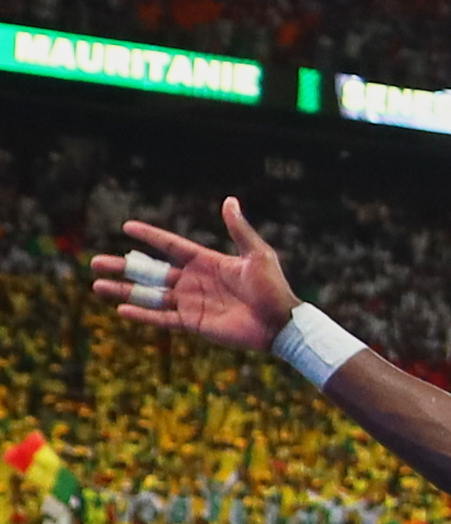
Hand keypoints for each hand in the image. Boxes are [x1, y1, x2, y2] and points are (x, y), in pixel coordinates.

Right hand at [96, 200, 295, 351]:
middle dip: (124, 266)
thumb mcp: (257, 254)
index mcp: (207, 261)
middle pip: (151, 271)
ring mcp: (192, 302)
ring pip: (150, 295)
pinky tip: (120, 310)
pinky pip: (163, 318)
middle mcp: (195, 281)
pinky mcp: (194, 323)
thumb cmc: (274, 287)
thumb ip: (239, 229)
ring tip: (96, 284)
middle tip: (95, 262)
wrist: (282, 323)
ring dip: (124, 290)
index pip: (171, 246)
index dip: (149, 236)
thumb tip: (229, 200)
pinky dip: (142, 314)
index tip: (126, 227)